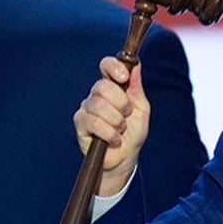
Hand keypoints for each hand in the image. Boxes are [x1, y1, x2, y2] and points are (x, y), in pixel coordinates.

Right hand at [73, 56, 150, 195]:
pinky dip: (110, 134)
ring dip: (117, 121)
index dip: (113, 67)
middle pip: (103, 86)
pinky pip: (94, 123)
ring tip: (121, 131)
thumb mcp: (141, 108)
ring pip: (99, 105)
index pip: (106, 66)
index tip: (124, 77)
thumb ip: (136, 87)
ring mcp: (86, 109)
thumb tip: (135, 65)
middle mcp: (96, 95)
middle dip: (121, 103)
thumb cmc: (133, 132)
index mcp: (112, 87)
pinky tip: (114, 140)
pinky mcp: (80, 124)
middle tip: (127, 115)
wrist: (126, 157)